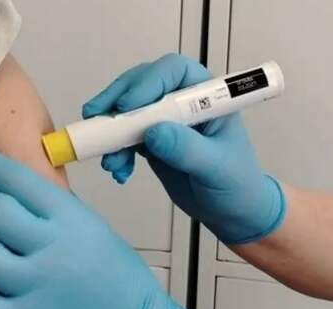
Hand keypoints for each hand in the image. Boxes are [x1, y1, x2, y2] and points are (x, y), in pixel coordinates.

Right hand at [82, 53, 285, 244]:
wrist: (232, 213)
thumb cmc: (238, 185)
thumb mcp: (217, 168)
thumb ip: (188, 150)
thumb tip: (153, 132)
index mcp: (209, 96)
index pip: (174, 72)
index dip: (148, 82)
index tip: (128, 107)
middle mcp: (184, 102)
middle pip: (142, 85)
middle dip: (116, 101)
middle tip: (95, 119)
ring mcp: (166, 121)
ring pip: (128, 112)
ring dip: (112, 132)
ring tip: (110, 162)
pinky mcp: (152, 142)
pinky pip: (125, 138)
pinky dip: (116, 152)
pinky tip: (119, 171)